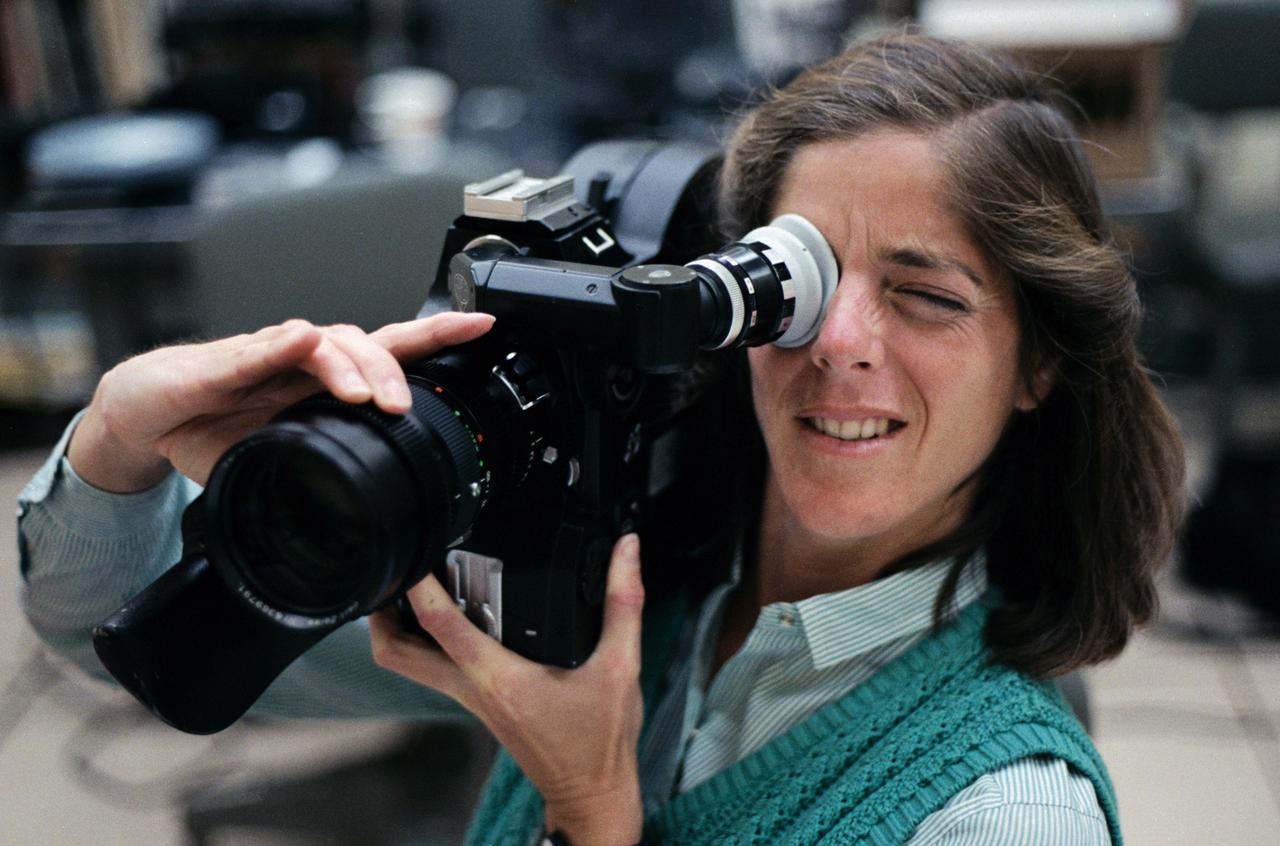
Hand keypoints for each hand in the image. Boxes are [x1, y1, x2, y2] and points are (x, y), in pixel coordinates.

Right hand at [67, 312, 494, 490]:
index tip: (482, 325)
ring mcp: (271, 354)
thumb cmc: (216, 426)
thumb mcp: (280, 462)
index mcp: (327, 381)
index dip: (437, 336)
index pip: (391, 351)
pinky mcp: (229, 360)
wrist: (149, 412)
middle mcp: (308, 359)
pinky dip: (284, 346)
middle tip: (402, 406)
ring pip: (326, 344)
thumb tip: (355, 523)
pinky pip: (261, 348)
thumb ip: (317, 477)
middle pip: (367, 346)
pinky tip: (301, 343)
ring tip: (363, 394)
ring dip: (350, 366)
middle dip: (394, 371)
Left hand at [369, 534, 646, 845]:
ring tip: (414, 587)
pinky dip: (430, 642)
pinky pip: (436, 670)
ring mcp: (472, 700)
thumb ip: (623, 602)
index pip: (441, 626)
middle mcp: (475, 690)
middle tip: (394, 573)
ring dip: (400, 628)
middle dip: (384, 613)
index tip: (417, 554)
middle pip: (397, 655)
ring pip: (410, 665)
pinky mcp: (479, 704)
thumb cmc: (600, 741)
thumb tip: (627, 551)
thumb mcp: (621, 666)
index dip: (420, 588)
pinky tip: (454, 616)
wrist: (591, 792)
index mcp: (501, 679)